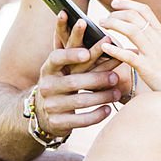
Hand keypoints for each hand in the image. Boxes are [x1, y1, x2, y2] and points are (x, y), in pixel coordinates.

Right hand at [32, 13, 122, 136]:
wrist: (44, 113)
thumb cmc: (63, 84)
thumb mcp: (65, 69)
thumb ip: (81, 54)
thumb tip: (110, 38)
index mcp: (49, 68)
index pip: (57, 57)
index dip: (71, 55)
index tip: (86, 53)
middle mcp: (47, 86)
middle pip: (74, 81)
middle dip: (97, 79)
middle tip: (116, 76)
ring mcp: (50, 106)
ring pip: (80, 101)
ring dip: (102, 96)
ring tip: (117, 93)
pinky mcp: (57, 123)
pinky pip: (80, 120)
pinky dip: (96, 115)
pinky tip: (108, 110)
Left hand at [100, 0, 160, 100]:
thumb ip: (155, 48)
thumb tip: (138, 48)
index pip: (145, 10)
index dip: (128, 4)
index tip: (115, 4)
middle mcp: (159, 39)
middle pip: (135, 16)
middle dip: (116, 13)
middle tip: (103, 17)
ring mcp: (154, 53)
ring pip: (131, 29)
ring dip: (113, 24)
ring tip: (101, 25)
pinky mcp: (149, 68)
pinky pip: (129, 55)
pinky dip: (115, 49)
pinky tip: (105, 48)